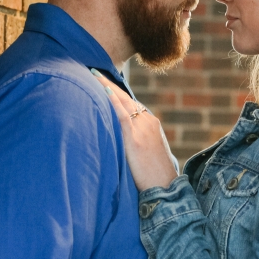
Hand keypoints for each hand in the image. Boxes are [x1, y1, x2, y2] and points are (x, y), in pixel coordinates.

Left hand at [91, 70, 177, 190]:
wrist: (167, 188)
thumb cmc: (156, 175)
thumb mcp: (150, 152)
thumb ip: (136, 141)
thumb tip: (119, 140)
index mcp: (152, 123)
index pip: (131, 103)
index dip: (115, 91)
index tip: (101, 81)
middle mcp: (148, 121)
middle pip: (126, 98)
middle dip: (108, 84)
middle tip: (92, 71)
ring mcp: (142, 129)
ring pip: (122, 102)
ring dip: (106, 87)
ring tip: (91, 75)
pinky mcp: (135, 140)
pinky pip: (122, 115)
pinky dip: (112, 101)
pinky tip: (102, 91)